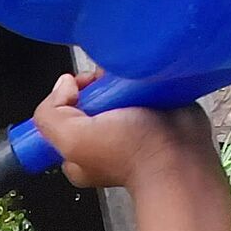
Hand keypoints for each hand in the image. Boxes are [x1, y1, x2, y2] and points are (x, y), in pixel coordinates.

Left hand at [29, 71, 216, 191]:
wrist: (180, 153)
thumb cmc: (132, 153)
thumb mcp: (72, 140)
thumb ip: (50, 114)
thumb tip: (65, 85)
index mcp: (77, 154)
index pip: (58, 117)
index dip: (64, 98)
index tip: (79, 92)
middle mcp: (101, 139)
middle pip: (86, 98)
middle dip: (92, 85)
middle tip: (107, 90)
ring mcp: (128, 122)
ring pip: (113, 88)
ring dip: (117, 78)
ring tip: (128, 82)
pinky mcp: (152, 108)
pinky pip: (138, 84)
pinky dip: (139, 77)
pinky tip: (142, 78)